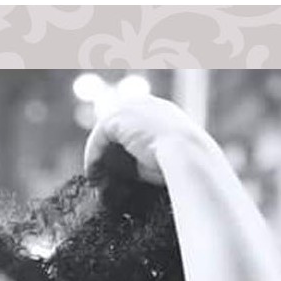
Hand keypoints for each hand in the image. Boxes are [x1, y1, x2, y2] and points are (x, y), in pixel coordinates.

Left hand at [83, 93, 209, 184]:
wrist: (187, 155)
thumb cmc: (180, 163)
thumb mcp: (159, 156)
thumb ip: (139, 155)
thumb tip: (123, 171)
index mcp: (160, 110)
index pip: (132, 125)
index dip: (120, 148)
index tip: (113, 168)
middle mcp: (145, 103)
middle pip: (115, 127)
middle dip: (105, 150)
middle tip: (99, 173)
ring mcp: (131, 107)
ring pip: (105, 133)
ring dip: (97, 155)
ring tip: (95, 177)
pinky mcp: (117, 117)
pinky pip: (99, 138)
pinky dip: (93, 156)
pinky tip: (93, 174)